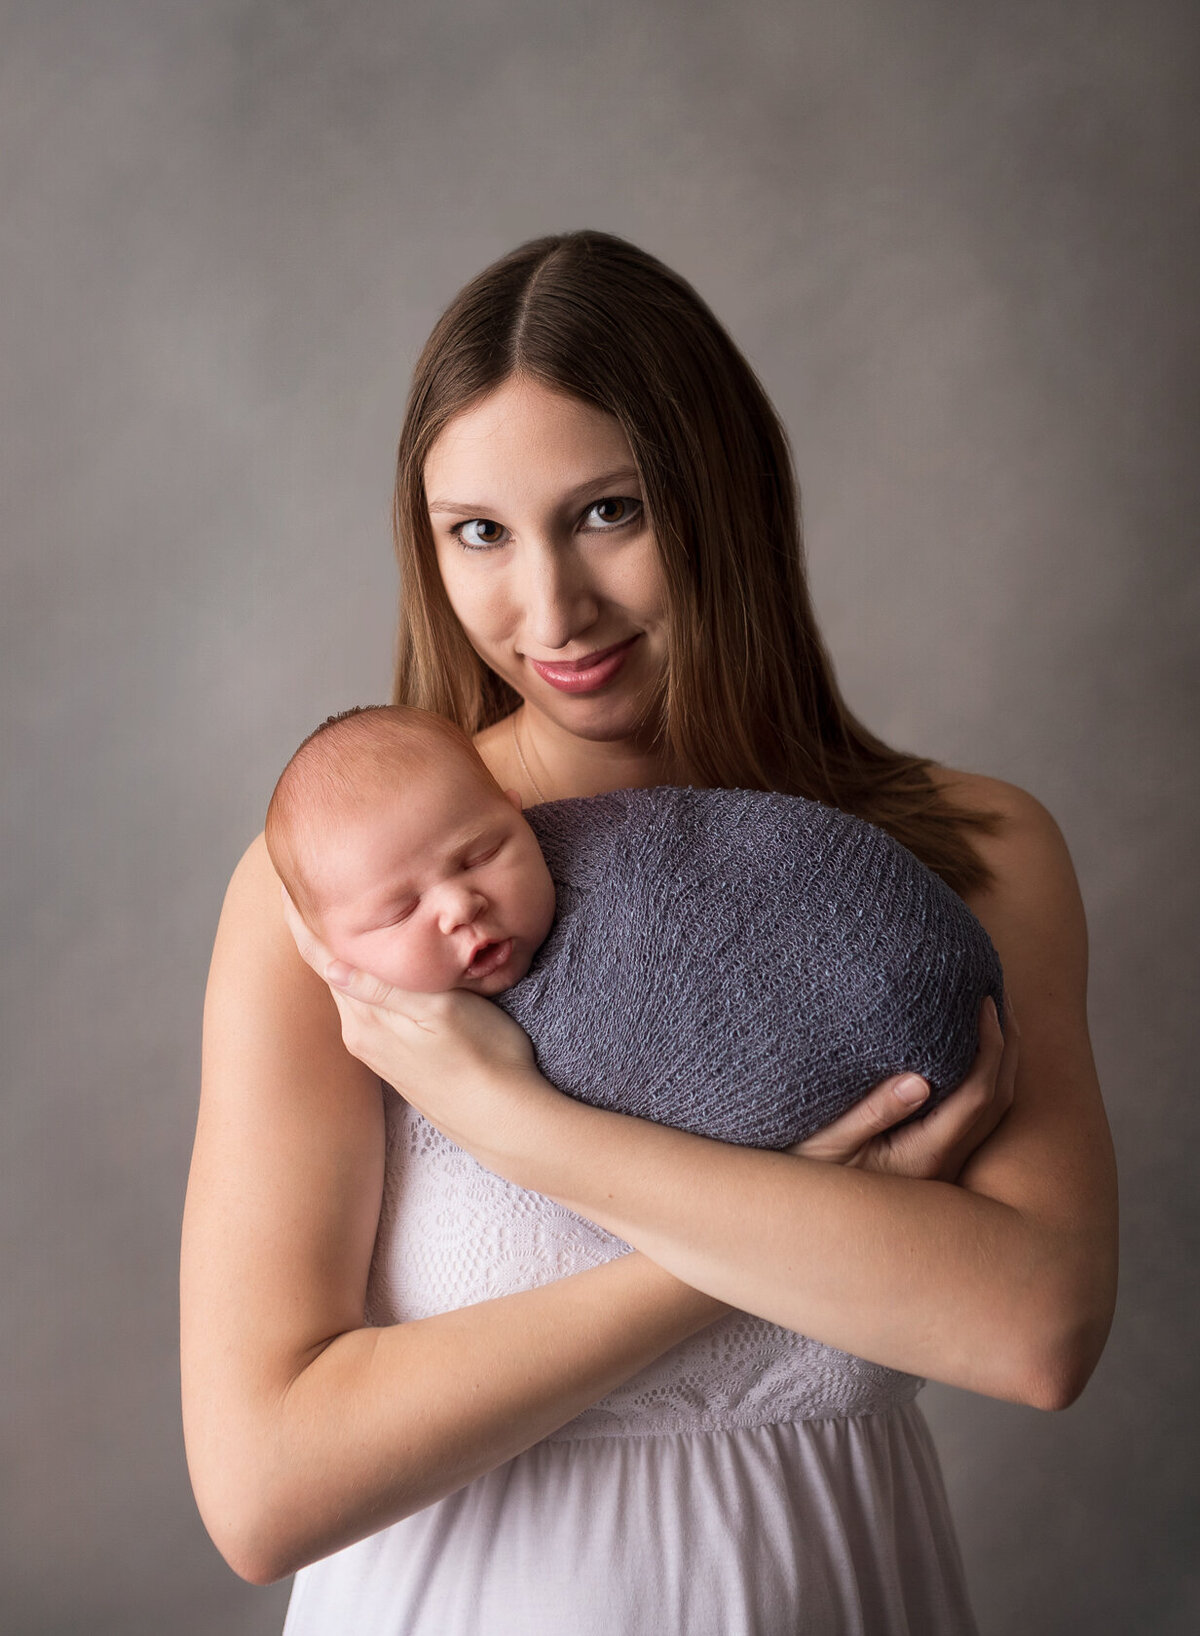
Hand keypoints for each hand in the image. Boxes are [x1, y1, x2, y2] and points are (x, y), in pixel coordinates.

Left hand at [281, 888, 551, 1153]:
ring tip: (335, 913)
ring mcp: (378, 1049)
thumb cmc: (484, 1058)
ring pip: (349, 987)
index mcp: (365, 1020)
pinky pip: (368, 1006)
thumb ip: (383, 989)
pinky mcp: (397, 1057)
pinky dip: (363, 976)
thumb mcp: (439, 1013)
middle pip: (329, 969)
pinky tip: (374, 964)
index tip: (287, 882)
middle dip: (317, 930)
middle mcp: (361, 1035)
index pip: (320, 957)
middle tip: (308, 883)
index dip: (302, 919)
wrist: (504, 1120)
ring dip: (340, 952)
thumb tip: (330, 962)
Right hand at [787, 995, 1019, 1181]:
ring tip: (995, 1019)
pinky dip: (985, 1079)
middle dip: (1008, 1047)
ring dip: (1002, 1063)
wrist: (805, 1218)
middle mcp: (945, 1163)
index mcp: (926, 1156)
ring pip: (994, 1112)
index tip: (983, 1003)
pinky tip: (969, 1055)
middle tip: (1002, 998)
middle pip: (999, 1101)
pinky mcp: (935, 1161)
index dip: (990, 1047)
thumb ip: (873, 1112)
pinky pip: (977, 1116)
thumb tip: (920, 1081)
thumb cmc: (807, 1174)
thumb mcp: (829, 1141)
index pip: (978, 1096)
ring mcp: (944, 1166)